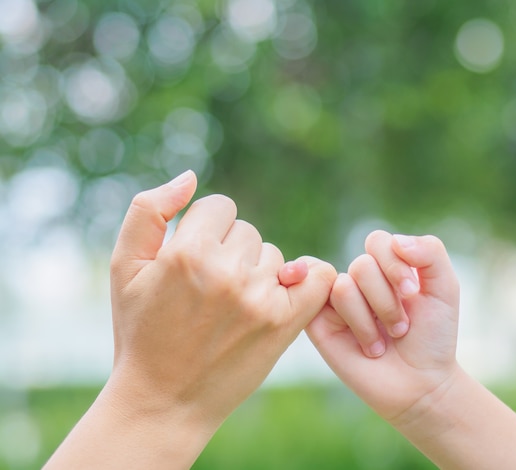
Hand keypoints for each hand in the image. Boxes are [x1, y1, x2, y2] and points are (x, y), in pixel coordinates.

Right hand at [45, 171, 335, 468]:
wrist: (163, 399)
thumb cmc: (140, 330)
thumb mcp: (123, 267)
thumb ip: (148, 210)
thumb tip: (190, 176)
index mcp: (188, 253)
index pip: (220, 207)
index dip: (205, 230)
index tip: (194, 259)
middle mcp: (228, 273)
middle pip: (248, 231)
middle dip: (229, 251)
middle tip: (210, 289)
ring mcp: (260, 299)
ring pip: (274, 256)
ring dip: (257, 272)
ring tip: (232, 306)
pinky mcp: (284, 324)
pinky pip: (319, 277)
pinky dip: (308, 278)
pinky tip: (286, 290)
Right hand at [306, 230, 459, 426]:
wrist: (421, 384)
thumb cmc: (433, 337)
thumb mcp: (445, 288)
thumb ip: (430, 251)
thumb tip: (396, 241)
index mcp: (386, 266)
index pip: (377, 242)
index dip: (394, 264)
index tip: (413, 293)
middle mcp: (359, 280)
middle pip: (363, 265)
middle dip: (388, 300)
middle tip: (402, 327)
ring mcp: (337, 301)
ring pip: (345, 284)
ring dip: (373, 318)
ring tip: (384, 342)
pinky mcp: (320, 322)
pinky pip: (325, 302)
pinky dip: (356, 324)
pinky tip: (367, 345)